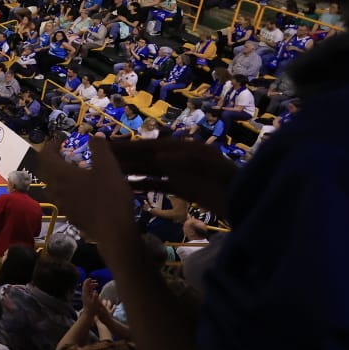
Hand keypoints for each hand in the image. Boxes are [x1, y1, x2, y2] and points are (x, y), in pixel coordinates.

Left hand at [36, 140, 139, 257]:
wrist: (114, 231)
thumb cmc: (109, 196)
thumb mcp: (108, 167)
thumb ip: (100, 148)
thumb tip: (95, 135)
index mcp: (61, 174)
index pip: (46, 155)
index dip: (51, 145)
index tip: (61, 139)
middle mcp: (55, 188)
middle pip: (45, 170)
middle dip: (52, 159)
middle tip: (64, 153)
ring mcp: (61, 204)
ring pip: (52, 185)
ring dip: (57, 175)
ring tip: (72, 170)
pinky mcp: (69, 215)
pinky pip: (61, 198)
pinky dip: (65, 189)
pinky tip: (79, 190)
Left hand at [79, 278, 104, 319]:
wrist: (88, 315)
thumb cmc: (92, 309)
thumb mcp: (95, 302)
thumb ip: (95, 296)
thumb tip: (95, 291)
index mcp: (85, 294)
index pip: (85, 285)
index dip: (87, 281)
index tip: (91, 278)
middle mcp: (84, 295)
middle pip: (86, 286)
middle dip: (90, 283)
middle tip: (96, 282)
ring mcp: (85, 296)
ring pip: (87, 288)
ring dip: (91, 285)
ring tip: (97, 284)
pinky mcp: (86, 298)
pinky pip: (88, 291)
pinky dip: (91, 289)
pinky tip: (95, 290)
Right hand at [102, 138, 235, 212]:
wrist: (249, 203)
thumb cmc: (231, 185)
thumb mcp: (212, 169)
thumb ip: (186, 160)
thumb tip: (158, 154)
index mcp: (186, 149)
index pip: (152, 146)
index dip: (129, 147)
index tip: (107, 148)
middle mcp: (181, 158)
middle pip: (147, 156)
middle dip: (125, 157)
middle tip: (99, 159)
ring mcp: (182, 173)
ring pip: (150, 169)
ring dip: (130, 170)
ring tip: (108, 173)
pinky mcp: (184, 188)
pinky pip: (159, 184)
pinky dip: (143, 184)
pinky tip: (128, 187)